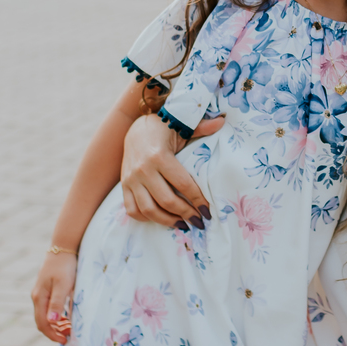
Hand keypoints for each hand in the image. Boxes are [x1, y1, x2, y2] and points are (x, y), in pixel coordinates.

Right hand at [32, 251, 76, 344]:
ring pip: (47, 315)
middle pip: (43, 321)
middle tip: (70, 335)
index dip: (52, 335)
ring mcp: (42, 294)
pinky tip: (68, 317)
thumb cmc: (64, 266)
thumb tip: (51, 321)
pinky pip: (50, 308)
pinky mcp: (48, 290)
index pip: (42, 323)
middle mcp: (38, 297)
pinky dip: (58, 316)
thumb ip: (57, 303)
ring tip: (71, 328)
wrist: (63, 248)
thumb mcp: (63, 285)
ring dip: (57, 325)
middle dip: (55, 331)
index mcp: (39, 298)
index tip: (64, 340)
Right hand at [121, 112, 222, 226]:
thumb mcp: (181, 126)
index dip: (197, 200)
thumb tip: (222, 121)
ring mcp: (131, 179)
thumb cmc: (163, 128)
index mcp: (159, 156)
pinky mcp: (124, 185)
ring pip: (148, 209)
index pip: (183, 184)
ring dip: (167, 221)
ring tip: (182, 224)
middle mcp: (143, 169)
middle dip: (186, 214)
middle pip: (167, 201)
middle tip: (198, 221)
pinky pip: (132, 209)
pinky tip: (160, 218)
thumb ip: (201, 127)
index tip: (207, 210)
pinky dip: (145, 218)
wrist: (135, 128)